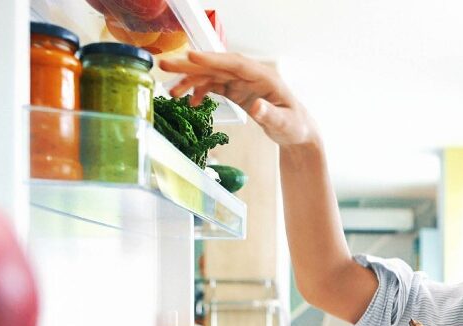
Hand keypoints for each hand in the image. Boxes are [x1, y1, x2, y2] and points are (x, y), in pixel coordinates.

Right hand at [158, 52, 318, 145]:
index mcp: (264, 77)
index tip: (191, 57)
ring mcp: (242, 82)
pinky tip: (190, 102)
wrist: (296, 132)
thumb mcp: (285, 124)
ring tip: (172, 91)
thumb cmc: (294, 126)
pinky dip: (200, 92)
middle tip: (166, 65)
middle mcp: (250, 75)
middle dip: (192, 66)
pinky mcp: (236, 90)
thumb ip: (270, 115)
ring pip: (212, 75)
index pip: (235, 64)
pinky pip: (214, 86)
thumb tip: (256, 107)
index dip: (213, 60)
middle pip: (218, 66)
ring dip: (191, 80)